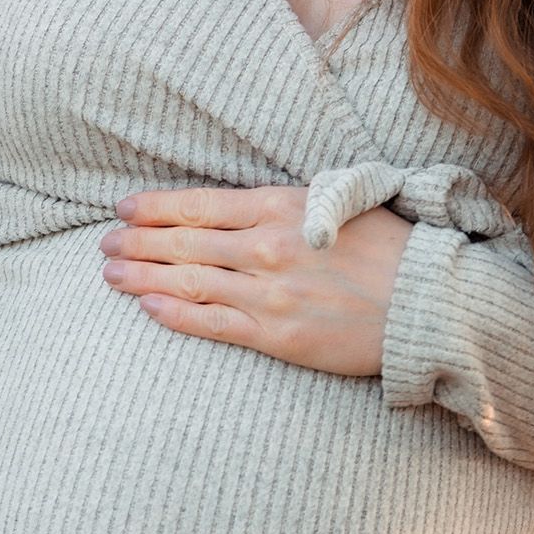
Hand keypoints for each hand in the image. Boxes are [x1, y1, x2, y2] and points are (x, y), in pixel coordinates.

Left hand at [99, 185, 411, 376]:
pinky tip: (148, 307)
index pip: (199, 205)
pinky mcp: (276, 335)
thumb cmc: (391, 247)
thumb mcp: (340, 198)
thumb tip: (247, 204)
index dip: (154, 207)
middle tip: (104, 243)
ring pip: (187, 282)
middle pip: (182, 243)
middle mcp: (265, 247)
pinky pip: (212, 323)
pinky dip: (174, 314)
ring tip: (110, 274)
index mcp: (280, 206)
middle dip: (136, 241)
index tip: (123, 208)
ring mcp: (267, 293)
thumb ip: (289, 201)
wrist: (428, 302)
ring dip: (142, 277)